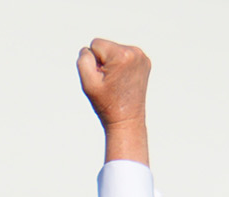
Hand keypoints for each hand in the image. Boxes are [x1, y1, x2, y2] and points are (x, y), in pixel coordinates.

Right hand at [77, 38, 149, 163]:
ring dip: (112, 64)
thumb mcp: (88, 82)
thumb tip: (90, 49)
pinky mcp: (144, 61)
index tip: (103, 79)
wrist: (126, 120)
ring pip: (114, 51)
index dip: (94, 63)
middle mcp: (135, 52)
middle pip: (106, 46)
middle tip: (110, 83)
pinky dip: (120, 66)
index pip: (95, 44)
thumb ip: (84, 59)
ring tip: (116, 83)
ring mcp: (142, 57)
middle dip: (103, 62)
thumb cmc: (106, 104)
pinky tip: (123, 80)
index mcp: (122, 55)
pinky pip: (124, 55)